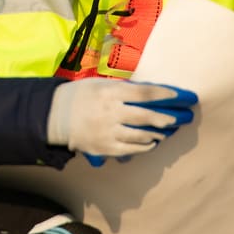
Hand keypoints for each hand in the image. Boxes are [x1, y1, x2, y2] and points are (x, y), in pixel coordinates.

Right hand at [47, 78, 195, 163]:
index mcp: (110, 92)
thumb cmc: (79, 96)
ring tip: (166, 131)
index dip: (164, 94)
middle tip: (179, 119)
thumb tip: (147, 93)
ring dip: (157, 133)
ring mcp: (108, 132)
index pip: (144, 93)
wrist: (54, 116)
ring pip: (141, 135)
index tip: (179, 96)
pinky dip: (145, 146)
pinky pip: (132, 149)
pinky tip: (151, 142)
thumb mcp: (99, 84)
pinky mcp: (105, 148)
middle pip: (147, 116)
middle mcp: (111, 112)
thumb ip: (122, 89)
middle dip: (166, 118)